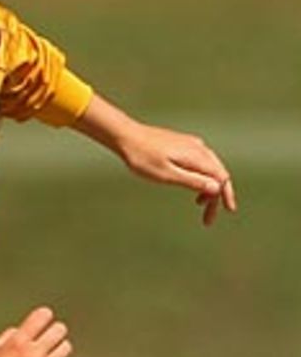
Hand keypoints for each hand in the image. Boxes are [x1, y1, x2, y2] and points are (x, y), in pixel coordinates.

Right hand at [0, 306, 72, 356]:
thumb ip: (8, 337)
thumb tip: (19, 333)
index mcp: (18, 342)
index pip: (43, 316)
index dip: (43, 317)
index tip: (41, 321)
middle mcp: (33, 354)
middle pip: (60, 330)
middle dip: (54, 332)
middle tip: (48, 338)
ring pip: (65, 349)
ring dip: (58, 350)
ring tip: (49, 355)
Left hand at [73, 98, 236, 226]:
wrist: (128, 137)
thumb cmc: (143, 159)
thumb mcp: (166, 175)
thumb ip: (191, 181)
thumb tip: (216, 188)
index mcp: (197, 157)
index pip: (221, 177)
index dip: (226, 195)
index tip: (228, 211)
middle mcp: (199, 148)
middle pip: (217, 173)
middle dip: (217, 196)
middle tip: (209, 219)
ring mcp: (192, 145)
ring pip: (209, 168)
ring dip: (208, 188)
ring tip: (199, 205)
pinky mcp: (184, 144)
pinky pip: (200, 162)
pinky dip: (201, 177)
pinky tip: (193, 186)